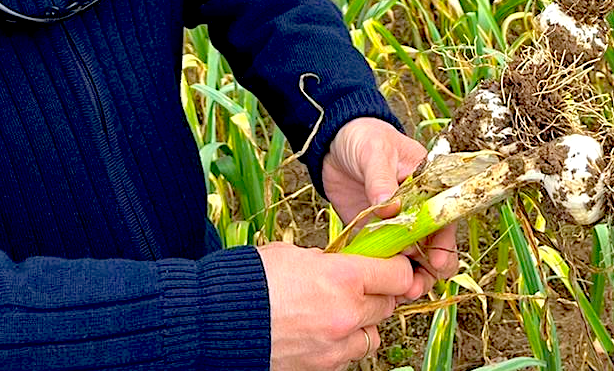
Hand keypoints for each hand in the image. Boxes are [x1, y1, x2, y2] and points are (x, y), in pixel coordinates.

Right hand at [258, 240, 414, 370]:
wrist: (216, 320)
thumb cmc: (250, 281)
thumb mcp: (293, 254)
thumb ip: (325, 261)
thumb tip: (340, 264)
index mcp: (343, 277)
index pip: (397, 275)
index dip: (396, 269)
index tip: (390, 265)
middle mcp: (347, 314)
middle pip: (387, 306)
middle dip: (377, 294)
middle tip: (358, 286)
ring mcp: (336, 346)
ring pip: (372, 335)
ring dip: (362, 323)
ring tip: (337, 313)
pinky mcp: (323, 368)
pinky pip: (348, 356)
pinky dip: (342, 344)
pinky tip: (320, 332)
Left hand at [319, 117, 459, 299]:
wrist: (333, 140)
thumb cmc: (364, 136)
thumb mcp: (375, 151)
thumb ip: (382, 180)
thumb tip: (390, 207)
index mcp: (428, 186)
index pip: (444, 219)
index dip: (444, 243)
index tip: (436, 261)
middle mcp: (416, 209)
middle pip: (433, 246)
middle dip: (429, 269)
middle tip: (415, 284)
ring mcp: (395, 223)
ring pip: (410, 258)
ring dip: (408, 276)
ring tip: (399, 292)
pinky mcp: (373, 232)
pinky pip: (382, 257)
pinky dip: (382, 273)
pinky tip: (376, 285)